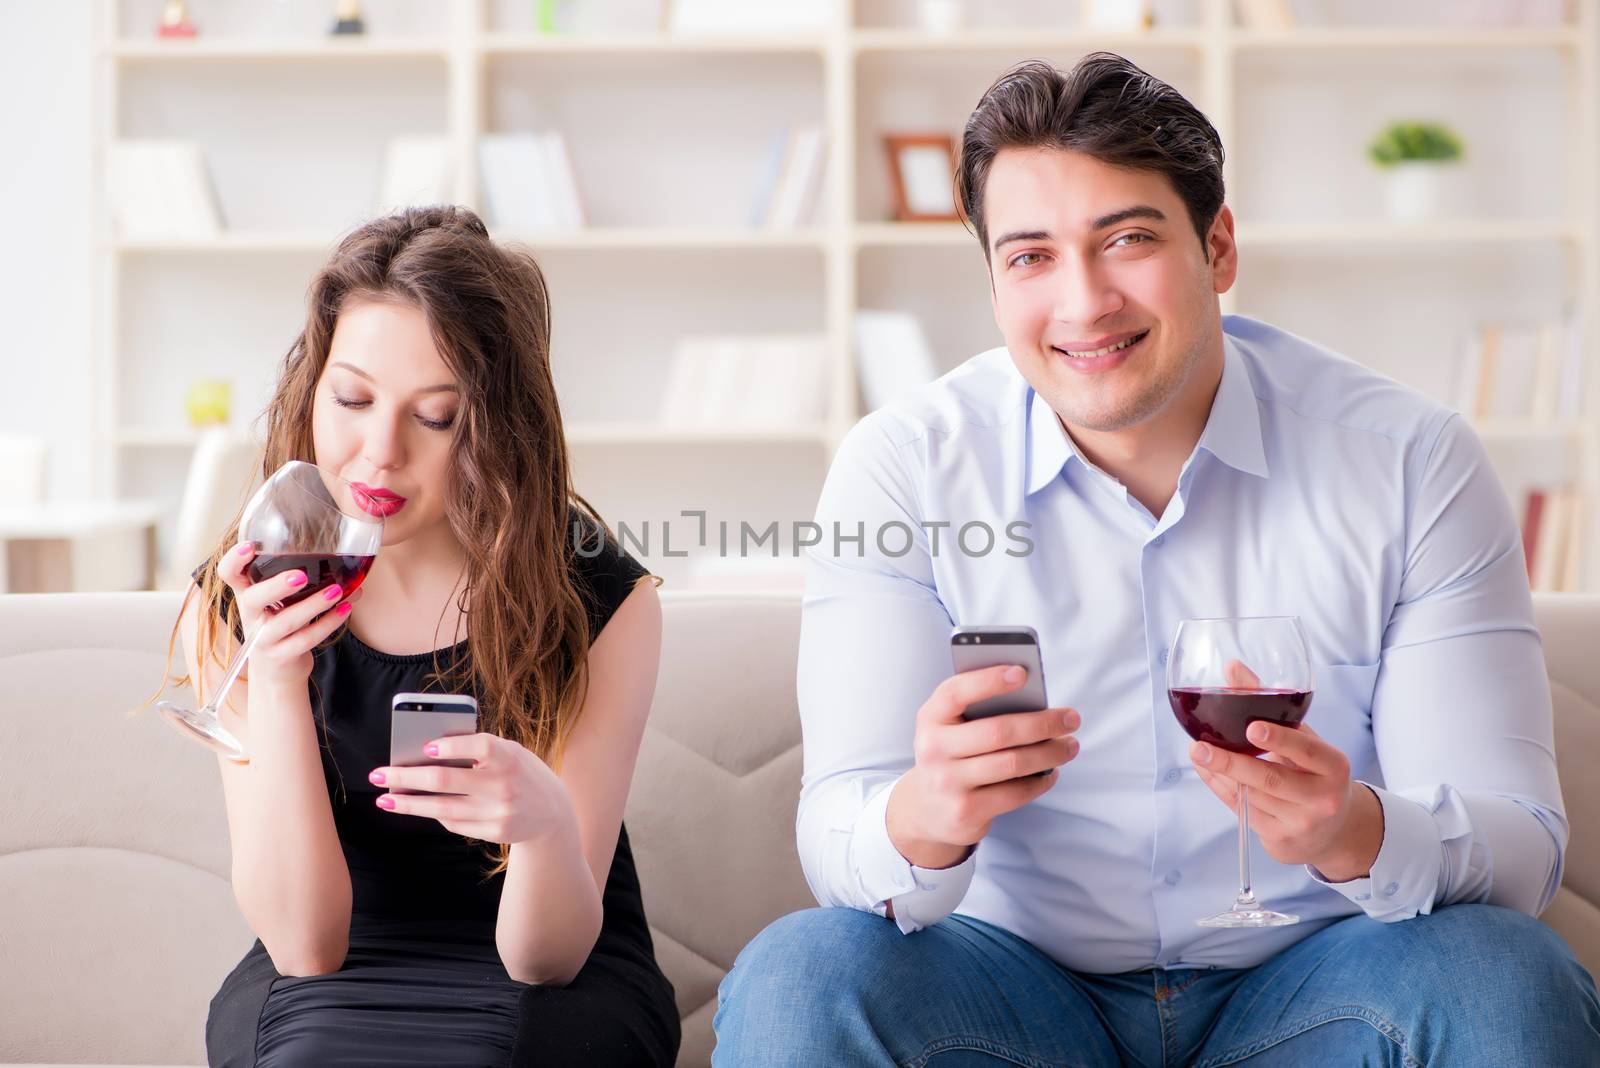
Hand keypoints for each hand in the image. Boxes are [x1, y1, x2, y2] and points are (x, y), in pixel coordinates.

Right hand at [220, 540, 360, 686]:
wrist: (277, 672)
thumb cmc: (282, 627)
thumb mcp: (283, 603)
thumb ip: (305, 585)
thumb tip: (349, 568)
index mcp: (248, 595)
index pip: (229, 575)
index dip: (233, 560)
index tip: (251, 545)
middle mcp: (251, 616)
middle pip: (252, 599)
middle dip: (275, 586)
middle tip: (301, 576)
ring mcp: (263, 639)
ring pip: (284, 622)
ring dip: (313, 605)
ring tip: (336, 591)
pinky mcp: (280, 656)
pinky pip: (304, 640)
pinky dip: (327, 624)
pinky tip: (344, 610)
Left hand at [370, 733, 572, 845]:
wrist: (553, 812)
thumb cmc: (522, 772)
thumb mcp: (511, 753)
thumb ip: (479, 750)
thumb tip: (428, 753)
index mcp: (510, 757)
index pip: (479, 747)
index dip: (451, 747)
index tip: (425, 748)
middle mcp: (504, 785)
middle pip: (445, 781)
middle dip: (406, 778)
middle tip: (378, 775)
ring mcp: (498, 812)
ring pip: (441, 808)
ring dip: (408, 804)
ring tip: (384, 800)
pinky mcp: (494, 832)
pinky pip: (455, 823)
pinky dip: (436, 814)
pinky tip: (420, 807)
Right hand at [887, 665, 1078, 869]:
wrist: (928, 809)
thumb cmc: (952, 754)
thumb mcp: (952, 727)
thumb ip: (979, 710)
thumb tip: (1034, 702)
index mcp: (930, 717)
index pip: (957, 692)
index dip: (989, 680)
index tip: (1023, 672)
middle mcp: (933, 748)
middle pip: (998, 731)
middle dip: (1042, 723)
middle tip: (1071, 718)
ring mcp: (947, 782)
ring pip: (1013, 763)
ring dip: (1050, 753)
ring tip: (1070, 746)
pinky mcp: (966, 810)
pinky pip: (1014, 793)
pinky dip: (1041, 781)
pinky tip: (1051, 771)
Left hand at [1190, 719, 1381, 878]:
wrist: (1333, 829)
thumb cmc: (1313, 773)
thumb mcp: (1304, 741)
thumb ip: (1270, 705)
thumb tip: (1233, 669)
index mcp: (1333, 766)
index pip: (1306, 750)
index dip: (1279, 739)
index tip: (1252, 728)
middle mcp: (1322, 798)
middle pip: (1271, 778)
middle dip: (1231, 762)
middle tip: (1200, 748)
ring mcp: (1301, 822)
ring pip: (1251, 795)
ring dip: (1220, 774)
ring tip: (1199, 754)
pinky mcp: (1281, 839)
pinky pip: (1243, 810)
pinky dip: (1222, 789)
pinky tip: (1208, 772)